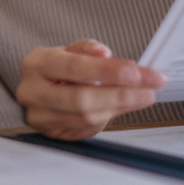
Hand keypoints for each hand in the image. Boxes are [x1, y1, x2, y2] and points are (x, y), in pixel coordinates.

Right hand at [15, 39, 166, 140]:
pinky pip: (87, 129)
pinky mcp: (53, 134)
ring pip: (86, 118)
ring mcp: (41, 117)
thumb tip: (105, 54)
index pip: (74, 67)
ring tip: (143, 95)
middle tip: (149, 88)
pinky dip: (110, 116)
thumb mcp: (67, 50)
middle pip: (81, 99)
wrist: (35, 89)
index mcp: (37, 64)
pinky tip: (124, 105)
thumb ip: (87, 49)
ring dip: (120, 107)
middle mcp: (34, 92)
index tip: (137, 72)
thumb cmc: (54, 68)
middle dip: (121, 95)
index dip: (108, 71)